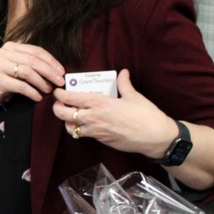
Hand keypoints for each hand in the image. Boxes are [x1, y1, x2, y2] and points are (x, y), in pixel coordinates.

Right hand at [0, 41, 64, 112]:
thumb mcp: (12, 66)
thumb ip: (28, 64)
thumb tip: (54, 71)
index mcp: (10, 47)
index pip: (36, 51)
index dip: (51, 61)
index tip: (61, 71)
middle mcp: (4, 53)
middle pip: (34, 61)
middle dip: (50, 72)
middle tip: (59, 82)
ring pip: (28, 72)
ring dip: (42, 82)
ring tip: (48, 90)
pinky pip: (21, 86)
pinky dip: (32, 92)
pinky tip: (37, 97)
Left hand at [53, 69, 177, 157]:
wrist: (156, 138)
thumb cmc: (146, 115)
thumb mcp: (134, 96)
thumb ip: (124, 84)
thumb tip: (123, 72)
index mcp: (100, 103)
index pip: (70, 98)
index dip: (60, 94)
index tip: (58, 90)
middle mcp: (94, 117)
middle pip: (63, 114)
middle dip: (57, 108)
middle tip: (59, 103)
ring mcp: (96, 131)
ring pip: (70, 128)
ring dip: (66, 121)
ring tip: (70, 114)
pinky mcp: (101, 140)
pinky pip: (83, 135)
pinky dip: (78, 129)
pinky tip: (84, 124)